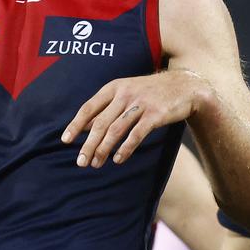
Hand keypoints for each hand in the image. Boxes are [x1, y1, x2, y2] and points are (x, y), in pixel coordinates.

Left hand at [62, 69, 209, 167]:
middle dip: (88, 144)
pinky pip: (136, 134)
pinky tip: (118, 159)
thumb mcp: (125, 93)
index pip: (88, 108)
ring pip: (116, 130)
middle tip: (80, 162)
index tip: (65, 141)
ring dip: (104, 149)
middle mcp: (124, 94)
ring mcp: (140, 104)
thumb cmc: (149, 93)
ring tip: (95, 164)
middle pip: (100, 123)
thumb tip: (83, 128)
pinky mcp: (156, 114)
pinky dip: (126, 148)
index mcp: (113, 88)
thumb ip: (105, 108)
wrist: (184, 86)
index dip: (76, 125)